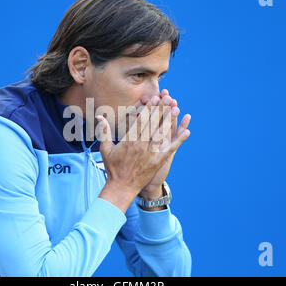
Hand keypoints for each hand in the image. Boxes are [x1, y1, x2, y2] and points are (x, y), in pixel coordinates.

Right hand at [96, 96, 189, 212]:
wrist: (121, 187)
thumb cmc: (113, 168)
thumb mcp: (105, 148)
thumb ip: (104, 131)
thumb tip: (99, 116)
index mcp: (129, 140)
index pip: (141, 120)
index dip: (149, 108)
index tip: (154, 98)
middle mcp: (141, 145)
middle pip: (153, 124)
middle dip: (161, 109)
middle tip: (168, 97)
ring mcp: (150, 153)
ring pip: (162, 133)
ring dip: (169, 120)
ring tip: (176, 108)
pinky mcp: (158, 161)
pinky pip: (170, 149)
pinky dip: (179, 140)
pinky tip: (186, 132)